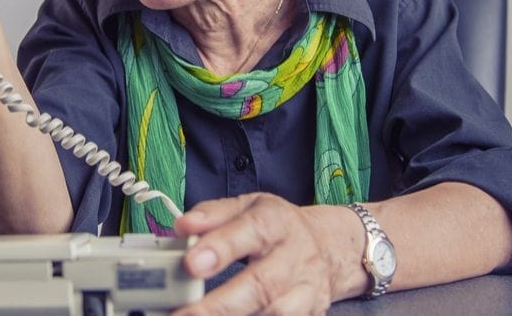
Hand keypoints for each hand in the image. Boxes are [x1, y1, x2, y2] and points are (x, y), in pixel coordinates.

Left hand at [172, 193, 369, 314]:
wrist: (328, 247)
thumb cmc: (276, 227)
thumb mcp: (247, 207)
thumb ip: (213, 215)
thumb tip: (182, 226)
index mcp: (276, 221)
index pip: (251, 232)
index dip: (221, 248)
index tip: (191, 264)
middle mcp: (294, 256)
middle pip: (262, 284)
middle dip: (221, 305)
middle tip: (186, 314)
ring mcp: (306, 289)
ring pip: (278, 312)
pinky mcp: (312, 312)